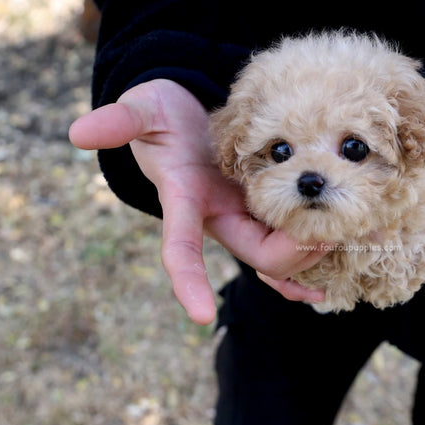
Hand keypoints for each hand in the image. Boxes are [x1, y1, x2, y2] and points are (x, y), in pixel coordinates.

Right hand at [68, 79, 326, 323]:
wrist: (184, 114)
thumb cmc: (161, 115)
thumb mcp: (141, 110)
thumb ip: (118, 120)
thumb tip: (76, 133)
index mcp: (184, 200)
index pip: (179, 248)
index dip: (187, 280)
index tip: (198, 314)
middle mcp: (214, 218)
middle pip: (253, 254)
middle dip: (289, 255)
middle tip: (326, 232)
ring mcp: (239, 216)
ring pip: (274, 258)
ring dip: (309, 260)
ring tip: (348, 245)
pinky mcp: (258, 209)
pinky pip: (284, 245)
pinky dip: (308, 260)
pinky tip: (340, 267)